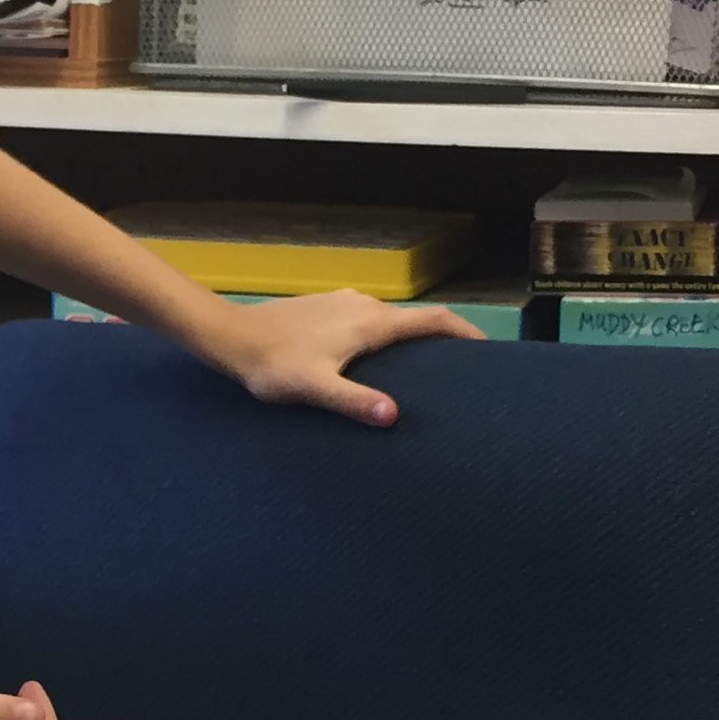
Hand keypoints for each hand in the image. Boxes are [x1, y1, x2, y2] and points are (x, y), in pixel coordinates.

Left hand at [183, 291, 481, 426]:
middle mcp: (364, 305)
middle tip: (459, 374)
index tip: (489, 350)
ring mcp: (345, 303)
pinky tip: (373, 366)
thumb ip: (353, 401)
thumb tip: (392, 416)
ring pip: (390, 322)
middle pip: (416, 322)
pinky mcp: (327, 308)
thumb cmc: (271, 365)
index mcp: (370, 323)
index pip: (434, 321)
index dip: (466, 333)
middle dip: (441, 343)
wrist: (230, 336)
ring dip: (409, 344)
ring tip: (420, 376)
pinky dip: (384, 341)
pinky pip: (368, 323)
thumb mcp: (312, 388)